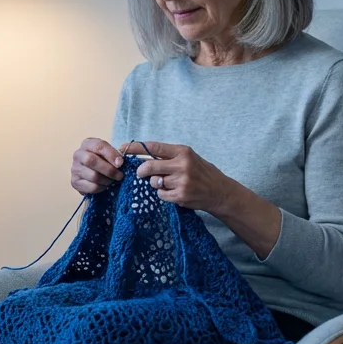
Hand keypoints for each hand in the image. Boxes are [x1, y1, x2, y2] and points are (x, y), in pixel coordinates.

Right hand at [70, 137, 125, 194]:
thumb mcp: (109, 153)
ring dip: (107, 180)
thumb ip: (117, 153)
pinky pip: (92, 187)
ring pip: (93, 176)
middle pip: (92, 161)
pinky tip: (104, 185)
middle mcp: (78, 154)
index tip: (121, 163)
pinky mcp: (75, 182)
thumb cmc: (103, 161)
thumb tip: (121, 158)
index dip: (111, 155)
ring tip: (112, 180)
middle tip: (119, 176)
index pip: (99, 146)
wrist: (90, 175)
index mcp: (87, 144)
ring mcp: (75, 169)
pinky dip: (102, 188)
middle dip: (109, 170)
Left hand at [118, 141, 233, 212]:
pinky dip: (163, 194)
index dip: (135, 148)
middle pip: (149, 166)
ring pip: (154, 182)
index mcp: (183, 152)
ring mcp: (181, 181)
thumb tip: (142, 156)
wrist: (219, 191)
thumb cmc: (201, 172)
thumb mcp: (188, 158)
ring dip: (156, 184)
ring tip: (169, 184)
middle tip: (140, 174)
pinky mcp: (180, 196)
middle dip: (141, 171)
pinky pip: (160, 194)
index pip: (153, 147)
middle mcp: (182, 165)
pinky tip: (174, 193)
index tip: (123, 148)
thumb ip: (169, 156)